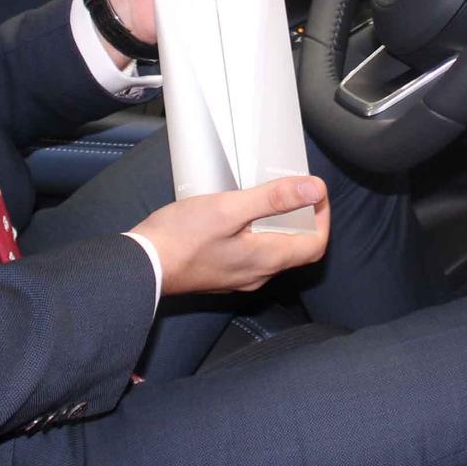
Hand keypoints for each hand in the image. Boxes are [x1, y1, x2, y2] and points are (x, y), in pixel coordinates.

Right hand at [132, 177, 329, 294]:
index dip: (323, 218)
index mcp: (266, 259)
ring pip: (274, 251)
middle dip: (303, 219)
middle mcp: (258, 274)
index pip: (315, 246)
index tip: (315, 193)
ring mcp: (240, 277)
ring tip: (269, 198)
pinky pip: (254, 254)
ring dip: (280, 225)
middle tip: (294, 190)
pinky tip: (242, 216)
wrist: (144, 265)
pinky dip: (259, 233)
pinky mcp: (223, 273)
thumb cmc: (182, 238)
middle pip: (297, 249)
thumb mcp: (230, 208)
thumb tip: (314, 189)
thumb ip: (273, 199)